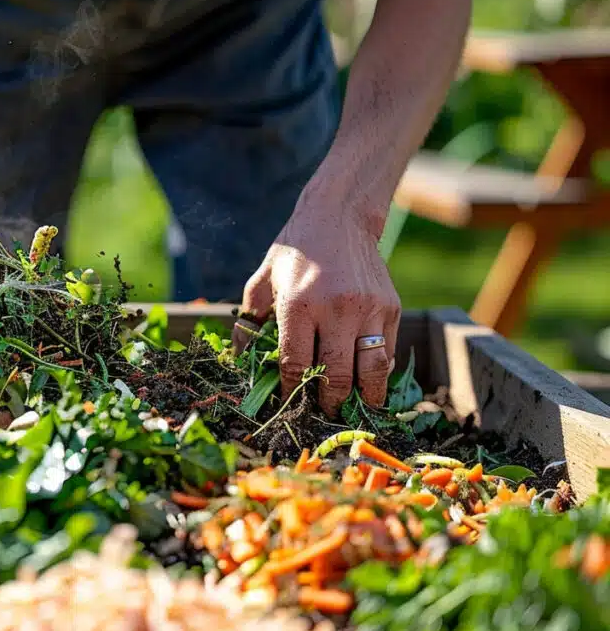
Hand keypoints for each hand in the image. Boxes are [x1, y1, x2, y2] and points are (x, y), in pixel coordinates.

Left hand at [232, 205, 399, 415]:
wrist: (339, 218)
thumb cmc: (295, 253)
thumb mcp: (263, 280)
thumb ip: (249, 319)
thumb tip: (239, 358)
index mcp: (299, 304)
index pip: (296, 364)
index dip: (291, 390)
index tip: (289, 403)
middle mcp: (336, 308)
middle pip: (335, 375)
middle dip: (328, 403)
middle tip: (322, 413)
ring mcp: (368, 309)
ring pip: (371, 371)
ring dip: (362, 398)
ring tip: (352, 408)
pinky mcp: (391, 307)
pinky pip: (387, 353)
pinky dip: (379, 374)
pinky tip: (368, 381)